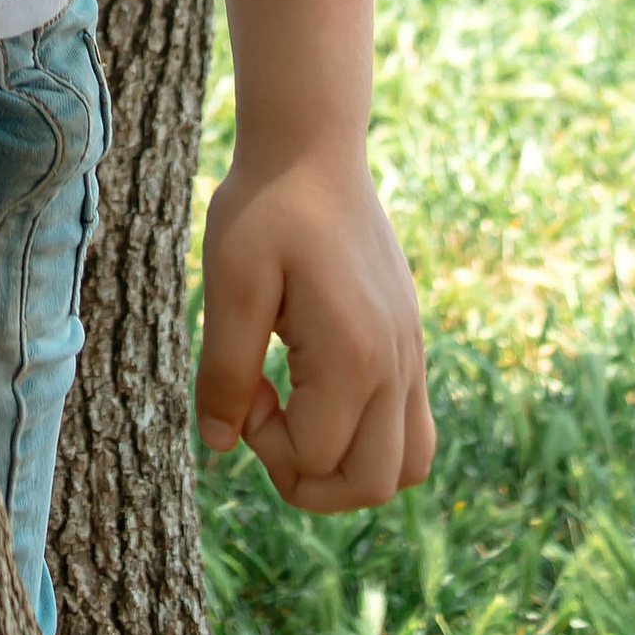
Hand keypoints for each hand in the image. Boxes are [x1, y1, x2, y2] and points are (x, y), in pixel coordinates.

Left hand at [196, 144, 433, 512]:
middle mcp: (396, 365)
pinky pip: (413, 428)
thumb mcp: (230, 286)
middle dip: (309, 479)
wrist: (314, 150)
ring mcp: (412, 355)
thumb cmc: (266, 211)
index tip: (242, 387)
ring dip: (348, 468)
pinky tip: (316, 388)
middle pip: (373, 485)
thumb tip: (221, 445)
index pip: (317, 459)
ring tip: (297, 418)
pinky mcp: (410, 343)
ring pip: (408, 468)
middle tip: (265, 418)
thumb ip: (225, 372)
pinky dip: (369, 437)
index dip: (264, 443)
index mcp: (353, 355)